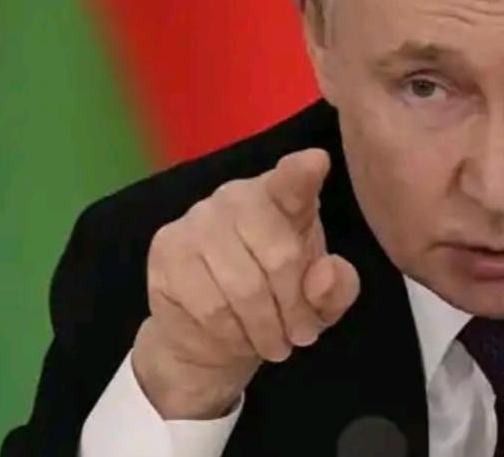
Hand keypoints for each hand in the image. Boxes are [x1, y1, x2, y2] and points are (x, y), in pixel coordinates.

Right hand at [132, 148, 360, 418]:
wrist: (212, 335)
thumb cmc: (278, 300)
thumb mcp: (321, 301)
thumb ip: (336, 287)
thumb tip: (325, 274)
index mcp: (284, 196)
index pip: (292, 179)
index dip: (303, 172)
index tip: (317, 162)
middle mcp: (238, 196)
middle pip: (280, 256)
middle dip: (294, 308)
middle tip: (299, 334)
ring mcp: (198, 219)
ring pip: (244, 288)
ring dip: (264, 329)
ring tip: (272, 342)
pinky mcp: (167, 249)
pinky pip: (210, 307)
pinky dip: (232, 335)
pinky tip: (236, 336)